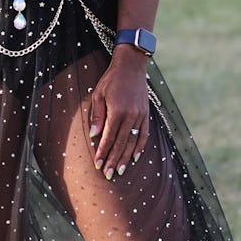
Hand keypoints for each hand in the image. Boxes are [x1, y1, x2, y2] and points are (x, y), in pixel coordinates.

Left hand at [88, 49, 150, 179]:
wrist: (131, 65)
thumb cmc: (111, 79)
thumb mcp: (98, 94)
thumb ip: (97, 116)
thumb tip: (94, 135)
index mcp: (117, 111)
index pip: (108, 137)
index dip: (103, 152)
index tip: (98, 165)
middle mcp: (131, 115)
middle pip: (121, 143)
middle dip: (113, 160)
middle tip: (108, 175)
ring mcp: (140, 116)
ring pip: (132, 142)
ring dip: (126, 158)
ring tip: (120, 171)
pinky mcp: (146, 114)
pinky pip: (144, 134)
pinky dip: (140, 147)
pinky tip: (135, 157)